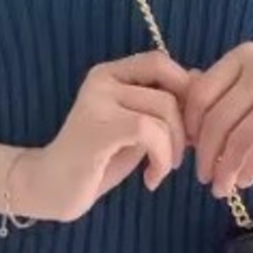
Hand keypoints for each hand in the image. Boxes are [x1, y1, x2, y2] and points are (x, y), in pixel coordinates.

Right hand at [14, 49, 190, 220]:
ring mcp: (97, 101)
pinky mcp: (98, 128)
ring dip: (173, 149)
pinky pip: (149, 131)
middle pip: (170, 89)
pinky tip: (150, 179)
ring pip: (164, 110)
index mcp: (111, 73)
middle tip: (177, 157)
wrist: (52, 190)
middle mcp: (102, 79)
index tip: (187, 131)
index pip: (161, 63)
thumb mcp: (139, 129)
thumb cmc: (98, 162)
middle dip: (185, 128)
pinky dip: (161, 158)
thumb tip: (200, 80)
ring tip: (160, 171)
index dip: (186, 94)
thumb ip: (163, 106)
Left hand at [183, 44, 252, 198]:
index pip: (201, 94)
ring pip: (242, 136)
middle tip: (206, 179)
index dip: (190, 127)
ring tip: (223, 188)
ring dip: (228, 168)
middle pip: (218, 118)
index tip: (190, 152)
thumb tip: (181, 121)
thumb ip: (223, 95)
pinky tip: (246, 181)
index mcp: (243, 57)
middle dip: (207, 155)